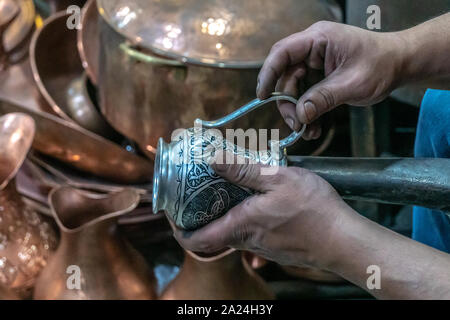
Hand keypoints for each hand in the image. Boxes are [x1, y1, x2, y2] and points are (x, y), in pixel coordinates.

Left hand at [173, 162, 359, 269]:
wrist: (346, 241)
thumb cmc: (315, 211)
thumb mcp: (277, 178)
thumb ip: (242, 169)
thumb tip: (210, 158)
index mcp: (239, 226)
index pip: (194, 240)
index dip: (177, 228)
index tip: (172, 210)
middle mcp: (246, 241)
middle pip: (212, 232)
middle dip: (201, 211)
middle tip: (199, 187)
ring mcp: (262, 246)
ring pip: (232, 230)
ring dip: (225, 210)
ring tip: (229, 185)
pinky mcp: (276, 245)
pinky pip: (251, 230)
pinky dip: (245, 214)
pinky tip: (258, 196)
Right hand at [258, 21, 407, 138]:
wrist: (400, 64)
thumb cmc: (382, 65)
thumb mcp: (353, 84)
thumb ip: (323, 98)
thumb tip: (300, 115)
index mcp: (318, 39)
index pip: (282, 53)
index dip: (268, 74)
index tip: (262, 96)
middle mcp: (313, 48)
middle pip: (286, 75)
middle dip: (288, 102)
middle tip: (296, 124)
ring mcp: (315, 62)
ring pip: (294, 88)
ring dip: (298, 111)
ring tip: (308, 131)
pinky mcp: (319, 76)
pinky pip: (305, 94)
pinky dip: (308, 111)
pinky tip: (314, 127)